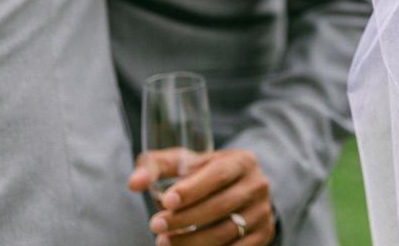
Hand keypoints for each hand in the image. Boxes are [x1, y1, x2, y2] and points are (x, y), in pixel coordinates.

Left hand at [129, 148, 274, 245]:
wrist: (238, 192)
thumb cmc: (205, 176)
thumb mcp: (188, 164)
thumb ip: (159, 166)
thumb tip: (134, 182)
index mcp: (242, 161)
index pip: (218, 175)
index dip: (193, 189)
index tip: (167, 201)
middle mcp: (257, 185)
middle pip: (219, 206)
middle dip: (183, 219)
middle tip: (155, 225)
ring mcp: (262, 213)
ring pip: (225, 233)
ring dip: (190, 242)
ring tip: (164, 242)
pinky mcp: (263, 236)